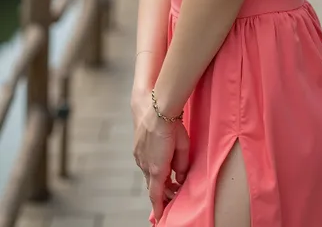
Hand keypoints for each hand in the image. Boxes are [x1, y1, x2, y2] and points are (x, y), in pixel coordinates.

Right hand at [133, 103, 189, 222]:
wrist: (155, 106)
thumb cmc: (172, 125)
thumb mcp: (183, 147)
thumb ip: (183, 166)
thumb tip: (180, 178)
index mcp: (157, 168)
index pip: (156, 195)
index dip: (158, 208)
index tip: (159, 218)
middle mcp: (145, 164)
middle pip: (153, 186)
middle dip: (163, 193)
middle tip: (174, 194)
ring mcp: (139, 156)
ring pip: (148, 175)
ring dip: (158, 180)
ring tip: (171, 178)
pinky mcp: (136, 149)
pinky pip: (144, 164)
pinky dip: (152, 168)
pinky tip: (161, 163)